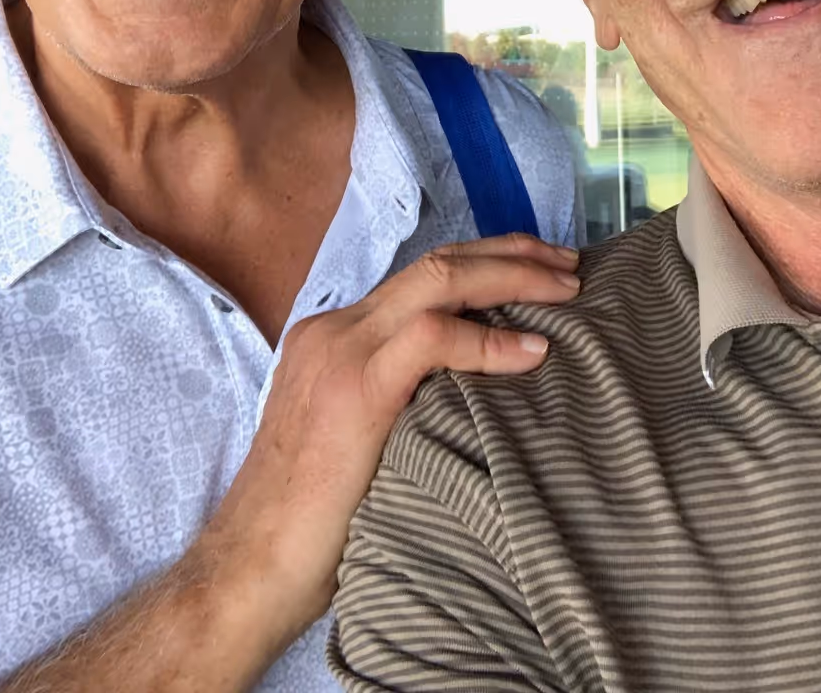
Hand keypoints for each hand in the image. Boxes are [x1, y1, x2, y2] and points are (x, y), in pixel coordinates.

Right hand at [191, 234, 579, 665]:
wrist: (251, 567)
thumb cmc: (312, 524)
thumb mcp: (362, 437)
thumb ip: (404, 398)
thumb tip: (476, 392)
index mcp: (335, 336)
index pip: (421, 277)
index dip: (486, 264)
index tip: (539, 272)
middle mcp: (336, 328)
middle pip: (437, 261)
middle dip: (511, 254)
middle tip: (569, 264)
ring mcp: (341, 350)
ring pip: (439, 280)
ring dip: (512, 277)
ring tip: (566, 289)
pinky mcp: (354, 387)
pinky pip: (432, 337)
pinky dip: (489, 339)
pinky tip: (531, 351)